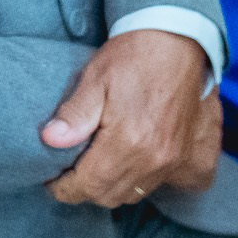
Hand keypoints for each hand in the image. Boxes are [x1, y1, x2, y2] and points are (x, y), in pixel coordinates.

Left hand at [40, 30, 214, 206]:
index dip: (64, 188)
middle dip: (85, 189)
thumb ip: (74, 115)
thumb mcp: (95, 79)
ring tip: (94, 167)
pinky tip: (126, 165)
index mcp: (128, 142)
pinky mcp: (187, 156)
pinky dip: (139, 182)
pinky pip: (160, 185)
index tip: (52, 182)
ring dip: (111, 187)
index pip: (89, 185)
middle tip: (69, 172)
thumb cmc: (133, 58)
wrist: (177, 41)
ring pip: (133, 194)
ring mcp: (173, 160)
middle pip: (110, 195)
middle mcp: (154, 159)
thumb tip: (50, 140)